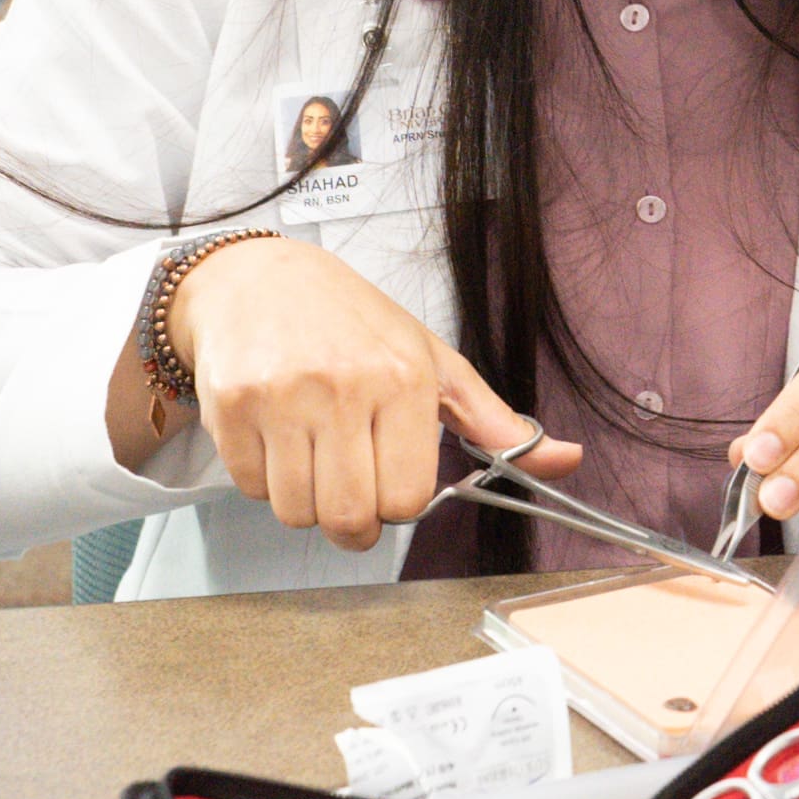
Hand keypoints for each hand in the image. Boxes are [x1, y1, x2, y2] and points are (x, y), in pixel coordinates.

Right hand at [156, 238, 578, 550]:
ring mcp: (282, 396)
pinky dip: (263, 478)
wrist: (257, 278)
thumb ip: (496, 422)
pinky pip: (250, 489)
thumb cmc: (351, 322)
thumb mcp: (433, 362)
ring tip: (312, 452)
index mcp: (404, 379)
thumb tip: (567, 461)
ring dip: (305, 500)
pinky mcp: (230, 405)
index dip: (398, 501)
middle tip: (349, 486)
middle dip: (352, 520)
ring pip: (297, 511)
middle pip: (350, 517)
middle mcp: (343, 386)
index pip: (408, 499)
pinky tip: (275, 435)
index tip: (389, 476)